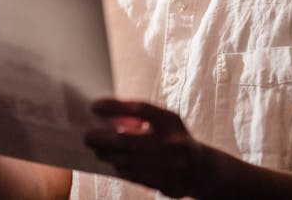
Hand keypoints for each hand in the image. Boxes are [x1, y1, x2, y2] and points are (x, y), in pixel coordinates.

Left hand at [84, 99, 206, 197]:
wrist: (203, 169)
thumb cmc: (173, 139)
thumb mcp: (164, 122)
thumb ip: (139, 118)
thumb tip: (106, 114)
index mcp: (172, 121)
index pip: (140, 109)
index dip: (115, 106)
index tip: (94, 106)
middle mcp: (174, 143)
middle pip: (128, 140)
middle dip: (103, 138)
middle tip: (87, 137)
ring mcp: (173, 167)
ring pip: (128, 162)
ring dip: (109, 156)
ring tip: (99, 151)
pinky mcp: (168, 185)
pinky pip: (136, 177)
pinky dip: (122, 170)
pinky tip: (115, 164)